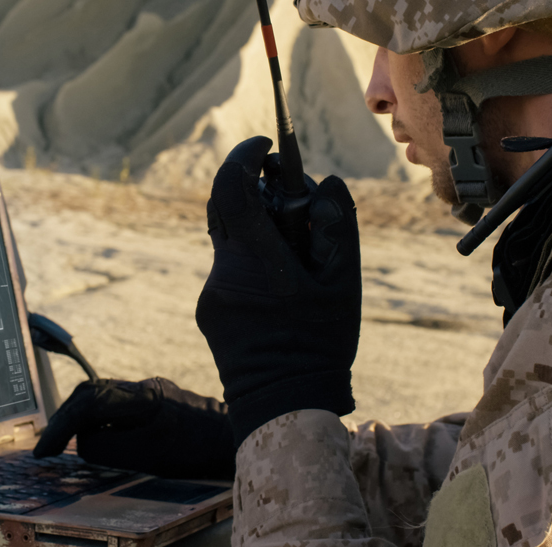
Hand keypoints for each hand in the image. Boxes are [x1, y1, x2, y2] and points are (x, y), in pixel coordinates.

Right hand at [32, 377, 233, 479]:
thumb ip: (109, 447)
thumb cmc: (197, 450)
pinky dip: (97, 420)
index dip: (62, 427)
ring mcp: (151, 392)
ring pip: (102, 397)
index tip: (45, 450)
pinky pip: (116, 406)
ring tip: (63, 443)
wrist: (235, 439)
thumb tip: (83, 441)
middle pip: (90, 394)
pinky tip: (95, 439)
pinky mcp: (156, 401)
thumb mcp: (148, 456)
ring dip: (79, 418)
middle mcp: (144, 388)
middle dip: (64, 419)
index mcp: (142, 396)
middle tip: (47, 448)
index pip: (89, 403)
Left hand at [196, 136, 360, 446]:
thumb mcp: (344, 284)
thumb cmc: (319, 344)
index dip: (244, 157)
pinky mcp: (207, 309)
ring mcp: (211, 291)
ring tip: (297, 258)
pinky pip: (229, 269)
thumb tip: (325, 181)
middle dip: (255, 191)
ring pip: (230, 241)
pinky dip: (252, 262)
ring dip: (258, 232)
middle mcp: (225, 271)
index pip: (231, 188)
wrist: (282, 405)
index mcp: (257, 260)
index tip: (264, 146)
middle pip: (226, 209)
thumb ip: (337, 225)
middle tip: (290, 199)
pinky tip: (281, 290)